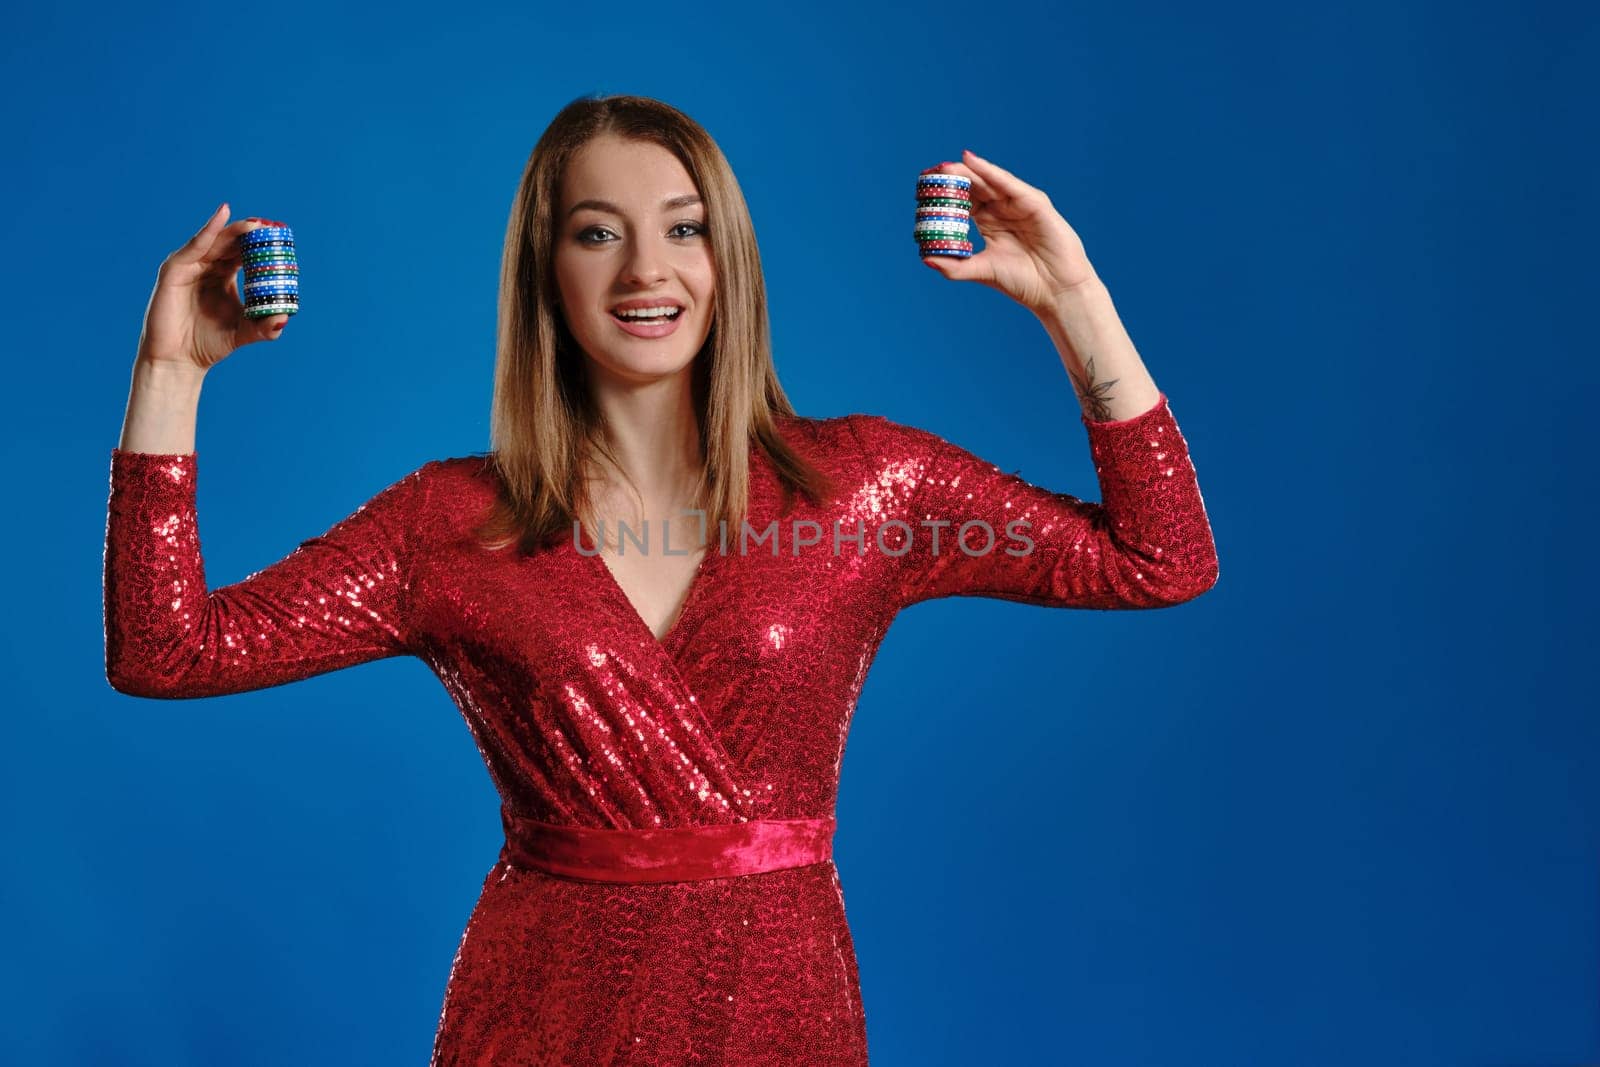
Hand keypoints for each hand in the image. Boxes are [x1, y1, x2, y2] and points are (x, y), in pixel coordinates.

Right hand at [136, 203, 291, 373]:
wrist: (179, 360)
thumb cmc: (209, 344)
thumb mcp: (244, 332)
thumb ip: (265, 327)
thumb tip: (285, 317)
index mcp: (224, 275)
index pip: (245, 252)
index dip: (262, 243)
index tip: (282, 236)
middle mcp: (207, 267)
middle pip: (232, 242)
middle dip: (252, 232)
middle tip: (274, 226)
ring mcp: (190, 266)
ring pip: (216, 240)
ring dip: (236, 230)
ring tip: (257, 224)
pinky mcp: (174, 269)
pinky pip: (195, 246)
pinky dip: (209, 230)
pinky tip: (223, 216)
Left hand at [920, 150, 1099, 316]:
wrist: (1055, 292)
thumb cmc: (1023, 282)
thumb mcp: (981, 271)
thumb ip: (954, 266)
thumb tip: (924, 258)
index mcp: (989, 223)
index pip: (964, 202)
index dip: (945, 195)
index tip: (921, 191)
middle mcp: (1003, 210)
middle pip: (974, 188)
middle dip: (953, 179)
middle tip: (930, 172)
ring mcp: (1019, 205)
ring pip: (990, 182)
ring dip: (968, 172)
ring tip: (946, 167)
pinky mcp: (1035, 203)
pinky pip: (1010, 185)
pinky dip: (992, 173)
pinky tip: (973, 163)